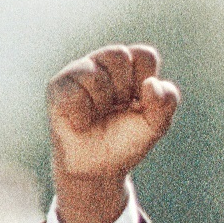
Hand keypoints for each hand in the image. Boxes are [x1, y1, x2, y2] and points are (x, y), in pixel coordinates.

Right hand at [47, 43, 180, 222]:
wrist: (100, 167)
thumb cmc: (126, 140)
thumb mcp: (156, 124)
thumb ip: (166, 102)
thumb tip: (152, 83)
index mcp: (129, 67)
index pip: (144, 56)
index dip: (147, 82)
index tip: (140, 104)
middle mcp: (102, 63)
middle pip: (118, 55)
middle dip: (124, 90)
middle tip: (117, 108)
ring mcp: (78, 72)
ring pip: (95, 76)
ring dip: (103, 104)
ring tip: (98, 115)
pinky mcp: (57, 87)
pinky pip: (74, 94)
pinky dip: (83, 116)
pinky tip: (82, 122)